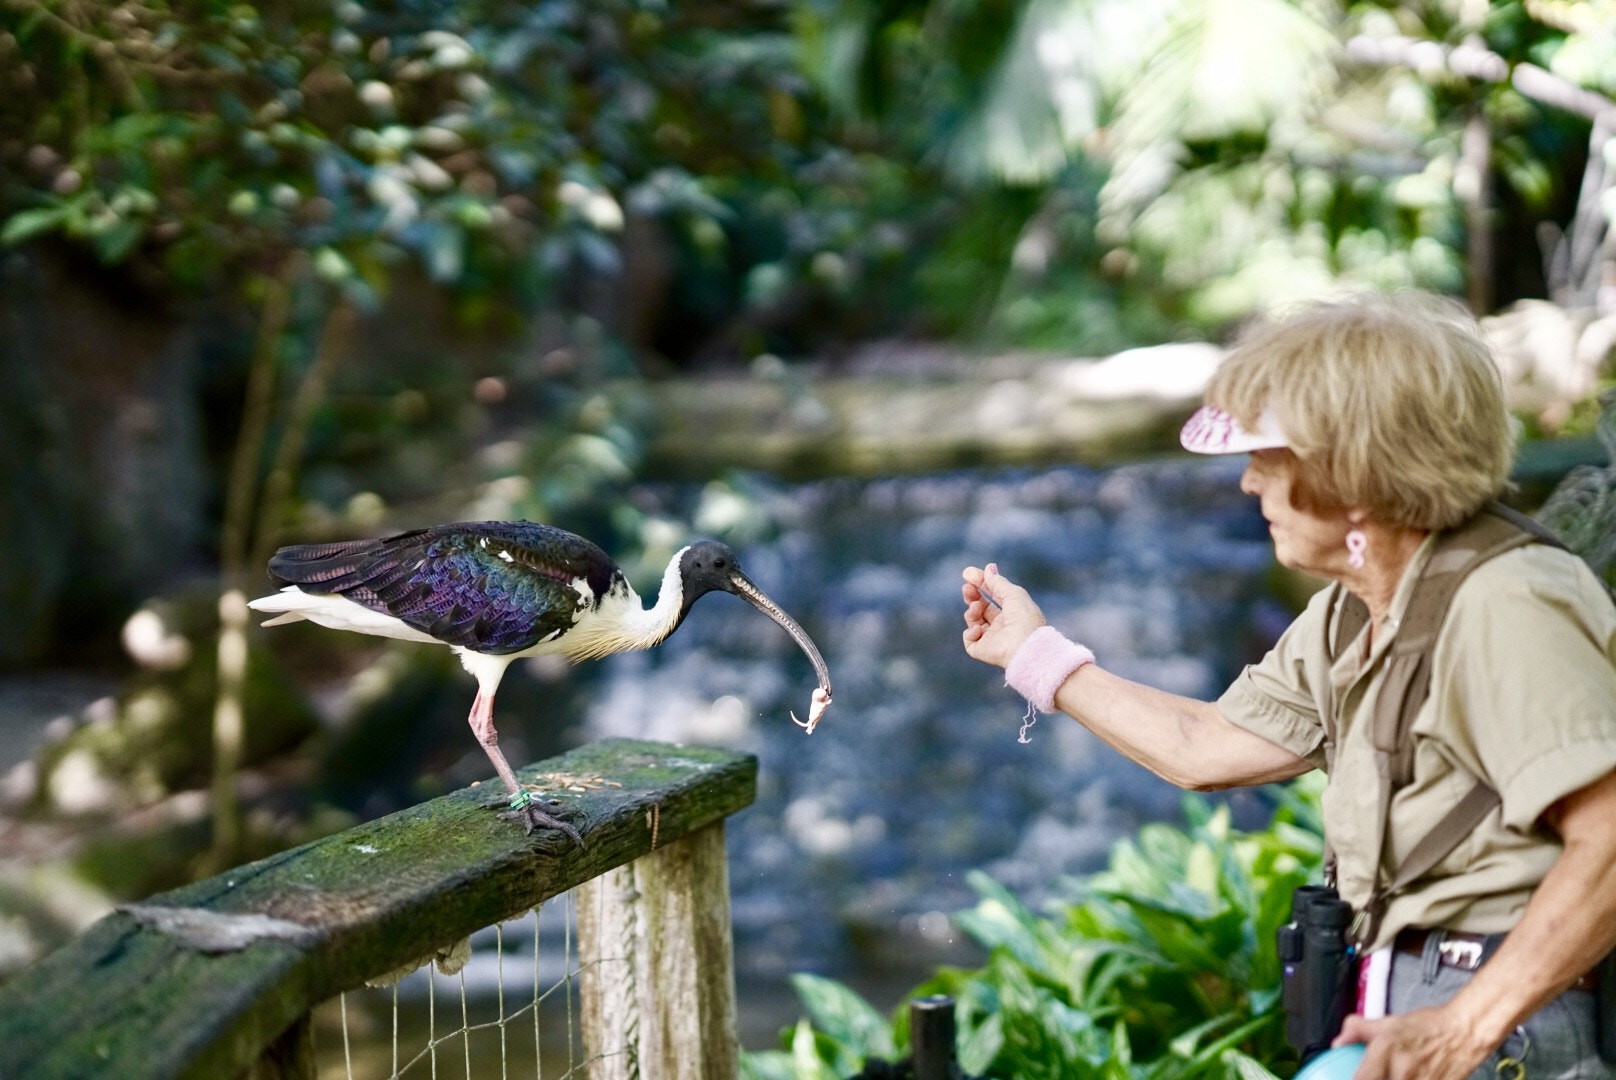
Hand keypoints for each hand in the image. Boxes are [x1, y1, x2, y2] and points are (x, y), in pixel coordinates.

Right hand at [961, 564, 1048, 668]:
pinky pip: (970, 639)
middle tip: (967, 587)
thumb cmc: (1025, 619)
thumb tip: (988, 568)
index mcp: (1013, 612)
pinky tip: (979, 629)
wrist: (1026, 647)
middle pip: (981, 607)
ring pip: (973, 621)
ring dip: (972, 610)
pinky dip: (971, 631)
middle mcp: (1002, 626)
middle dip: (972, 595)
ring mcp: (992, 639)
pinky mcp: (982, 650)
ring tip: (976, 607)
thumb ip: (998, 582)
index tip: (969, 573)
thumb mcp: (1013, 594)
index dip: (982, 583)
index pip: (993, 595)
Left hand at [1337, 1007, 1496, 1079]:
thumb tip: (1338, 1042)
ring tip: (1388, 1077)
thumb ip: (1358, 1030)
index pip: (1360, 1079)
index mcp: (1386, 1050)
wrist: (1465, 1032)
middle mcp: (1402, 1071)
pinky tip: (1402, 1079)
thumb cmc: (1427, 1027)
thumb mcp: (1388, 1022)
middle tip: (1368, 1078)